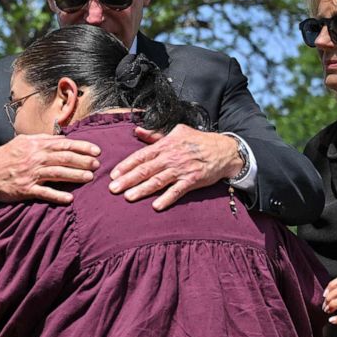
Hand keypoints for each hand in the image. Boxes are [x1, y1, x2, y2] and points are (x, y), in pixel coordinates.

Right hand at [0, 134, 100, 213]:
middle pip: (64, 158)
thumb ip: (41, 140)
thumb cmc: (5, 158)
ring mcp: (30, 174)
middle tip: (98, 164)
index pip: (63, 143)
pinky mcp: (25, 189)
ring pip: (57, 174)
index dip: (82, 146)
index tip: (96, 150)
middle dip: (83, 160)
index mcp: (34, 144)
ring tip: (89, 178)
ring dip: (75, 176)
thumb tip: (61, 139)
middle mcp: (34, 157)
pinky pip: (44, 193)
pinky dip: (57, 196)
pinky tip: (69, 199)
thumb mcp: (21, 143)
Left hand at [107, 125, 242, 210]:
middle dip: (128, 179)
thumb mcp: (177, 132)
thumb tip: (137, 131)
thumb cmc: (198, 141)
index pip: (141, 155)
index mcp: (166, 145)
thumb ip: (155, 135)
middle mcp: (171, 157)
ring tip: (128, 197)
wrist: (224, 150)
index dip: (126, 165)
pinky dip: (166, 199)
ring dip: (142, 190)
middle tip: (113, 189)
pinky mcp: (192, 181)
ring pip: (158, 181)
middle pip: (146, 170)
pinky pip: (177, 191)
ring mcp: (182, 170)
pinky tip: (155, 206)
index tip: (113, 174)